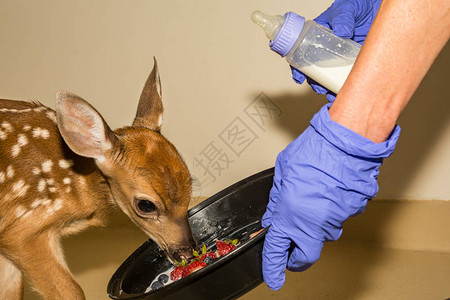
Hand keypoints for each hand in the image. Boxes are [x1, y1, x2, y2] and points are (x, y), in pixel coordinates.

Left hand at [262, 103, 399, 289]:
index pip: (276, 250)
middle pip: (306, 256)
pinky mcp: (353, 212)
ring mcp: (336, 220)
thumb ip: (277, 200)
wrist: (345, 142)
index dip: (272, 268)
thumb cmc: (313, 153)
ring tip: (313, 198)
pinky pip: (339, 216)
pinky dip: (332, 208)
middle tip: (292, 251)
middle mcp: (313, 225)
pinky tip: (328, 190)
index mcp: (290, 216)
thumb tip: (273, 215)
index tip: (273, 279)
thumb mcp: (282, 175)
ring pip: (324, 232)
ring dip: (315, 224)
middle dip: (297, 258)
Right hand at [292, 0, 381, 101]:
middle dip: (314, 83)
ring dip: (328, 89)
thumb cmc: (362, 5)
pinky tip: (348, 94)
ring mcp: (343, 60)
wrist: (386, 11)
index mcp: (320, 36)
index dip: (298, 67)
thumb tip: (341, 31)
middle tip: (319, 88)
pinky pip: (349, 82)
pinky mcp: (357, 67)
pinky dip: (347, 90)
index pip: (303, 54)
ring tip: (332, 95)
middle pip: (315, 72)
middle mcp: (329, 51)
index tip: (299, 77)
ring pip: (330, 79)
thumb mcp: (349, 7)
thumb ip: (344, 16)